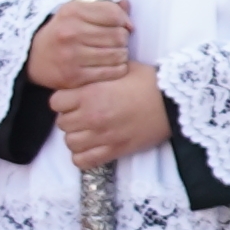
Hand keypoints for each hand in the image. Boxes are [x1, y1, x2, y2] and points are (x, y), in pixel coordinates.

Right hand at [27, 0, 136, 92]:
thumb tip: (126, 4)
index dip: (125, 20)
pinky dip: (118, 69)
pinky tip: (113, 65)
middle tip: (120, 41)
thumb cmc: (61, 31)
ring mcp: (72, 56)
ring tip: (116, 53)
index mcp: (73, 12)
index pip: (113, 14)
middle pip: (118, 35)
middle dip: (124, 38)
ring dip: (122, 54)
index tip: (125, 25)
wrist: (33, 56)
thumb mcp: (75, 11)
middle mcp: (71, 33)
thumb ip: (102, 5)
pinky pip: (110, 73)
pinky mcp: (74, 76)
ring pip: (117, 55)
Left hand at [50, 64, 177, 163]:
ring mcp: (102, 136)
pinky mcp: (114, 150)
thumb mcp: (120, 68)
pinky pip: (83, 161)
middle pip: (61, 123)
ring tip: (88, 131)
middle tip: (83, 115)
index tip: (73, 99)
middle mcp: (92, 116)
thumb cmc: (149, 82)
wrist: (173, 103)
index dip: (63, 100)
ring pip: (70, 143)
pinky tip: (92, 147)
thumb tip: (84, 75)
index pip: (55, 102)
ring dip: (76, 137)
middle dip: (70, 118)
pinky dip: (83, 156)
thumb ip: (97, 74)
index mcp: (91, 93)